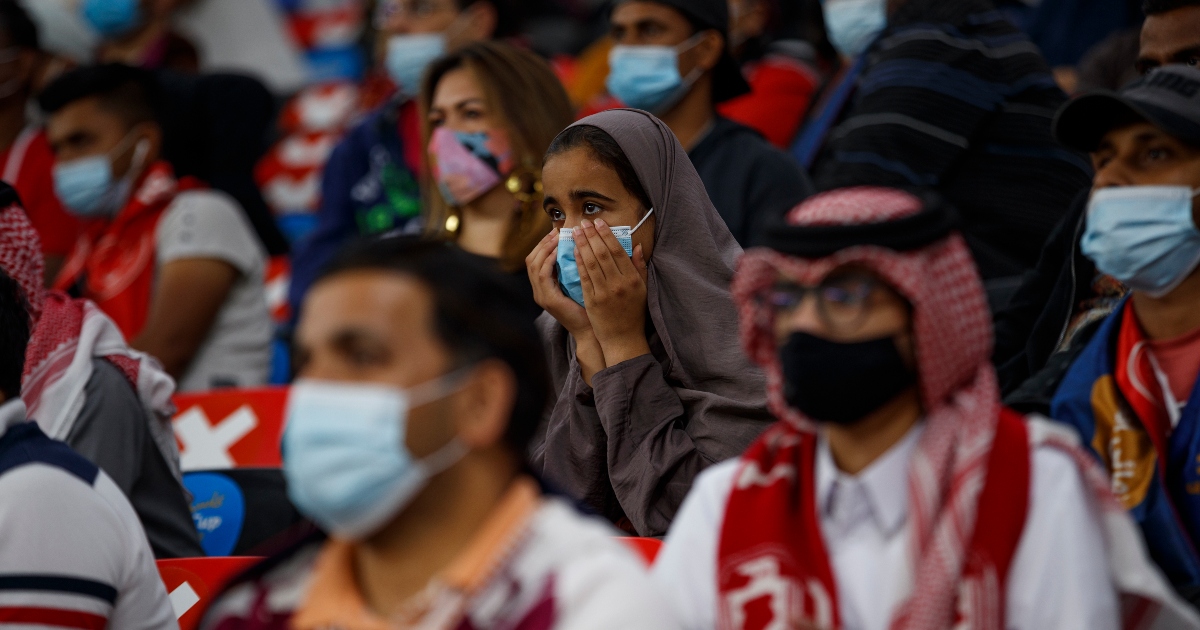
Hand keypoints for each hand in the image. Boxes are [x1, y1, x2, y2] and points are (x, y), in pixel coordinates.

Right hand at [526, 229, 591, 335]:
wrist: (591, 331)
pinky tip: (558, 251)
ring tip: (556, 237)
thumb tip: (578, 246)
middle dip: (542, 243)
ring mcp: (541, 296)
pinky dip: (548, 260)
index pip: (536, 260)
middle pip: (530, 260)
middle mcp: (539, 292)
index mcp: (544, 287)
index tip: (556, 232)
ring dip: (545, 248)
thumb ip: (573, 269)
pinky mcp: (548, 300)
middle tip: (555, 231)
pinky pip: (543, 275)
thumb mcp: (579, 284)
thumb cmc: (589, 308)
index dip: (543, 244)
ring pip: (533, 265)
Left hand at [575, 218, 650, 364]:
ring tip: (575, 231)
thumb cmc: (634, 313)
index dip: (606, 235)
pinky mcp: (592, 301)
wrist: (623, 338)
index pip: (617, 251)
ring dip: (582, 244)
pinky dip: (579, 262)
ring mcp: (604, 293)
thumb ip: (640, 267)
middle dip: (591, 235)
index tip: (598, 222)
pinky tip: (573, 251)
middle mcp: (619, 284)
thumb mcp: (643, 289)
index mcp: (632, 279)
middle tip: (583, 222)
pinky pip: (584, 277)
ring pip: (591, 263)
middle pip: (603, 254)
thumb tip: (638, 246)